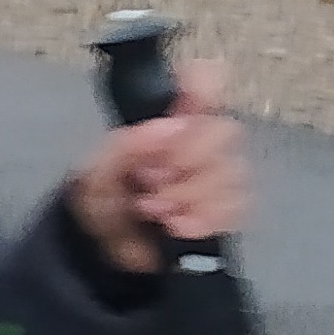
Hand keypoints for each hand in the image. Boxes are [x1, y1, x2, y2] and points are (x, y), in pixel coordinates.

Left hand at [65, 55, 248, 274]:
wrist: (105, 253)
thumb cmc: (101, 203)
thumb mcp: (97, 173)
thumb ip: (127, 146)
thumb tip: (169, 127)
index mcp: (167, 121)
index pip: (204, 81)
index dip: (204, 87)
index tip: (183, 117)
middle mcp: (198, 141)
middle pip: (224, 131)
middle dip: (186, 162)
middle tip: (150, 181)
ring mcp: (217, 174)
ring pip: (232, 173)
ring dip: (189, 198)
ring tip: (154, 211)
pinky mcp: (227, 208)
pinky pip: (235, 206)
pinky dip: (204, 220)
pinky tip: (177, 226)